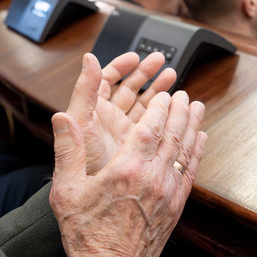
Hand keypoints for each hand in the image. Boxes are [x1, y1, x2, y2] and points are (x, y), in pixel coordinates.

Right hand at [50, 55, 206, 256]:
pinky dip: (196, 153)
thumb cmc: (85, 232)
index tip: (164, 95)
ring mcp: (167, 193)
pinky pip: (189, 172)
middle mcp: (151, 178)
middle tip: (185, 95)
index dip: (160, 108)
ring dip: (192, 127)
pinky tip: (200, 140)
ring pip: (184, 151)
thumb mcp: (66, 189)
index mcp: (126, 169)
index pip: (149, 127)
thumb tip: (62, 117)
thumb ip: (67, 149)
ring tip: (198, 108)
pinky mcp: (175, 207)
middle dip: (180, 112)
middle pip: (172, 135)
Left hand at [64, 52, 177, 175]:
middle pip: (129, 88)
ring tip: (173, 76)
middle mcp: (111, 119)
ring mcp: (125, 132)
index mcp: (94, 109)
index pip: (107, 80)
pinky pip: (153, 124)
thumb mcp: (81, 121)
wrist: (96, 198)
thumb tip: (88, 59)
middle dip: (145, 73)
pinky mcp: (138, 145)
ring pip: (143, 104)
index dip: (121, 67)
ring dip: (157, 89)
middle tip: (160, 61)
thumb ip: (85, 90)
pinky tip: (175, 105)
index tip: (135, 58)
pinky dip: (164, 113)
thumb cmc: (82, 162)